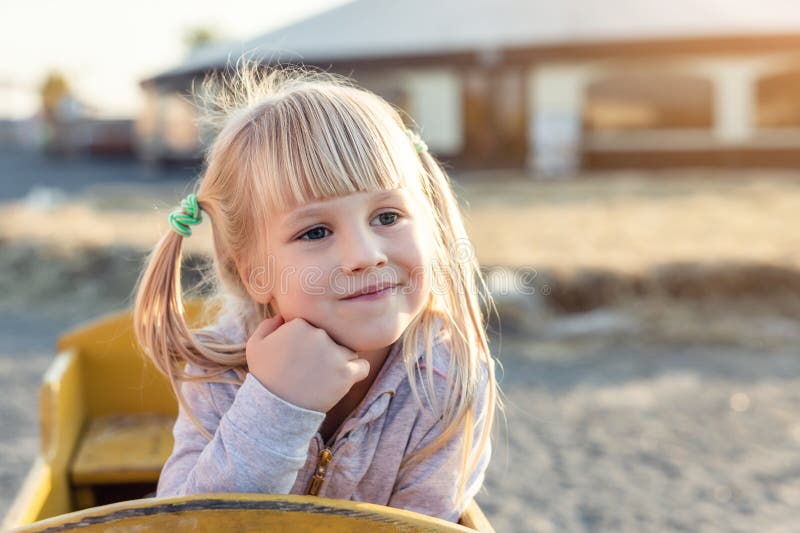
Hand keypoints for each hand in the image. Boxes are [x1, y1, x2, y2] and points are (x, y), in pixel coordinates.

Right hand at [245, 315, 369, 412]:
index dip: (309, 341)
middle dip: (326, 350)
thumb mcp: (256, 345)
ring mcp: (334, 353)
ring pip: (348, 351)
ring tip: (324, 378)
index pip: (315, 327)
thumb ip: (269, 325)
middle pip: (333, 338)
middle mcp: (319, 334)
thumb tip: (282, 317)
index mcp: (300, 323)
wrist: (275, 408)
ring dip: (340, 361)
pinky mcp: (346, 373)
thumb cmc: (265, 376)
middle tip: (312, 369)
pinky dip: (357, 372)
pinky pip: (363, 367)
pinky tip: (345, 379)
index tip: (301, 356)